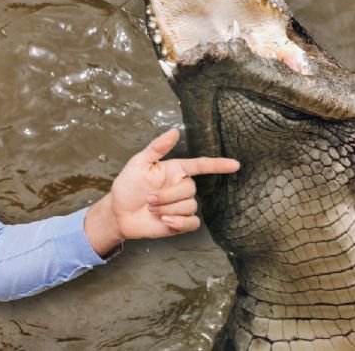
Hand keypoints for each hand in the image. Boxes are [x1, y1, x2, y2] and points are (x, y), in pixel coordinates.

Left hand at [85, 129, 239, 254]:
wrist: (119, 213)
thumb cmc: (127, 186)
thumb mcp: (139, 163)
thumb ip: (157, 147)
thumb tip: (174, 131)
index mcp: (175, 170)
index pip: (201, 166)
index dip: (219, 165)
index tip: (235, 164)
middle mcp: (181, 186)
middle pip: (190, 189)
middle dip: (167, 196)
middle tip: (148, 199)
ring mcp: (182, 205)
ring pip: (190, 206)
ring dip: (168, 209)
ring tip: (151, 209)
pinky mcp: (180, 222)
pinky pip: (192, 223)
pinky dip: (179, 222)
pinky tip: (165, 221)